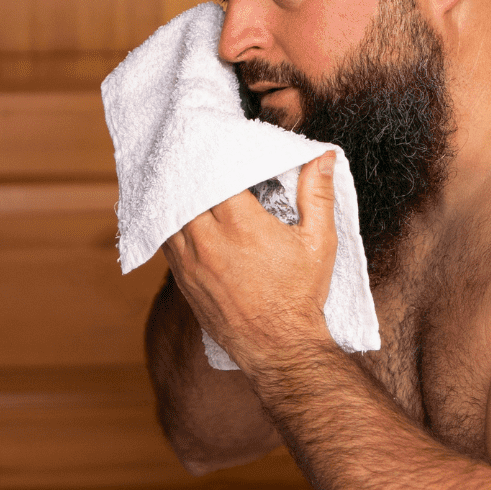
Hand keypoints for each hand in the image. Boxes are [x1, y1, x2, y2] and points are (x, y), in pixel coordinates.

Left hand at [162, 152, 338, 369]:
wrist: (279, 348)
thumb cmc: (301, 296)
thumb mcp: (320, 242)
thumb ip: (317, 194)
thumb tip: (324, 156)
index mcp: (242, 224)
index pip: (214, 175)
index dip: (213, 157)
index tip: (215, 141)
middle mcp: (209, 240)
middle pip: (186, 191)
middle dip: (191, 173)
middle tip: (191, 151)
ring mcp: (192, 262)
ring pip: (170, 216)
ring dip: (175, 198)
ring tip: (179, 177)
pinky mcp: (184, 281)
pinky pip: (166, 242)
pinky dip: (168, 224)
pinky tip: (174, 213)